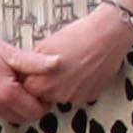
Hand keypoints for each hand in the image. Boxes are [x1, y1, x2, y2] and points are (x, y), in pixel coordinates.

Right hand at [0, 8, 48, 127]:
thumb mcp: (8, 51)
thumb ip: (34, 62)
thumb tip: (59, 62)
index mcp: (5, 93)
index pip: (36, 112)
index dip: (42, 102)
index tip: (39, 89)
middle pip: (22, 118)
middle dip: (28, 106)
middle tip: (26, 87)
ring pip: (5, 116)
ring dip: (11, 105)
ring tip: (8, 83)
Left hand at [11, 0, 132, 112]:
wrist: (108, 35)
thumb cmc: (77, 36)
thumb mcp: (45, 45)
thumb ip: (33, 63)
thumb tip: (25, 71)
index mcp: (42, 83)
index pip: (27, 89)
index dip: (31, 78)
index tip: (34, 70)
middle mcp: (58, 95)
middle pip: (44, 94)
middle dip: (46, 83)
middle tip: (54, 66)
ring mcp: (76, 98)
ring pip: (62, 95)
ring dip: (63, 85)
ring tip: (71, 65)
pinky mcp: (91, 96)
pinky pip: (78, 94)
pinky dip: (79, 85)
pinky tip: (83, 69)